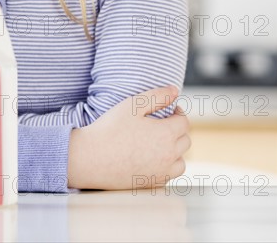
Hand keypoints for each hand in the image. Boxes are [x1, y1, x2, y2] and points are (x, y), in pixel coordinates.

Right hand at [67, 86, 190, 189]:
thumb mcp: (132, 105)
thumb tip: (175, 91)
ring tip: (160, 143)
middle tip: (163, 123)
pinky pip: (168, 176)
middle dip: (177, 130)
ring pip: (180, 162)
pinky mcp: (152, 184)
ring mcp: (162, 172)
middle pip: (185, 141)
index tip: (170, 110)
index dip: (178, 113)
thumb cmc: (110, 129)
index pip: (184, 122)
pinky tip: (152, 159)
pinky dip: (166, 167)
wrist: (91, 158)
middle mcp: (169, 156)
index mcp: (166, 134)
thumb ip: (156, 96)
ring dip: (175, 151)